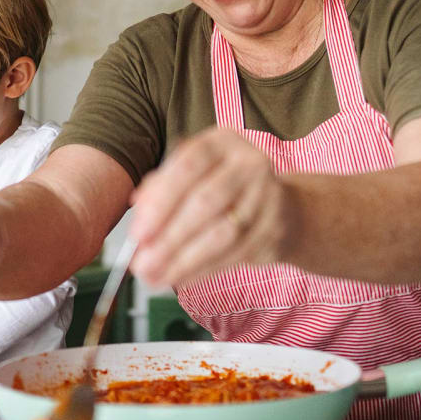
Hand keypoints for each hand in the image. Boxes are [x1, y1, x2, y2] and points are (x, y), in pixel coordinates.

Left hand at [129, 127, 292, 287]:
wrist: (282, 207)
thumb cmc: (224, 188)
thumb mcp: (193, 176)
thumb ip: (161, 187)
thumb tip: (138, 211)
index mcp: (222, 142)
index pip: (188, 165)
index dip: (161, 201)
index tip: (138, 233)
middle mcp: (249, 164)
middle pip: (205, 202)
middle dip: (169, 238)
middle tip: (143, 263)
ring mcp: (266, 197)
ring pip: (221, 234)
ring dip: (184, 261)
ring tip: (157, 276)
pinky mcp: (273, 229)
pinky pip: (234, 254)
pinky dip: (203, 270)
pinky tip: (181, 278)